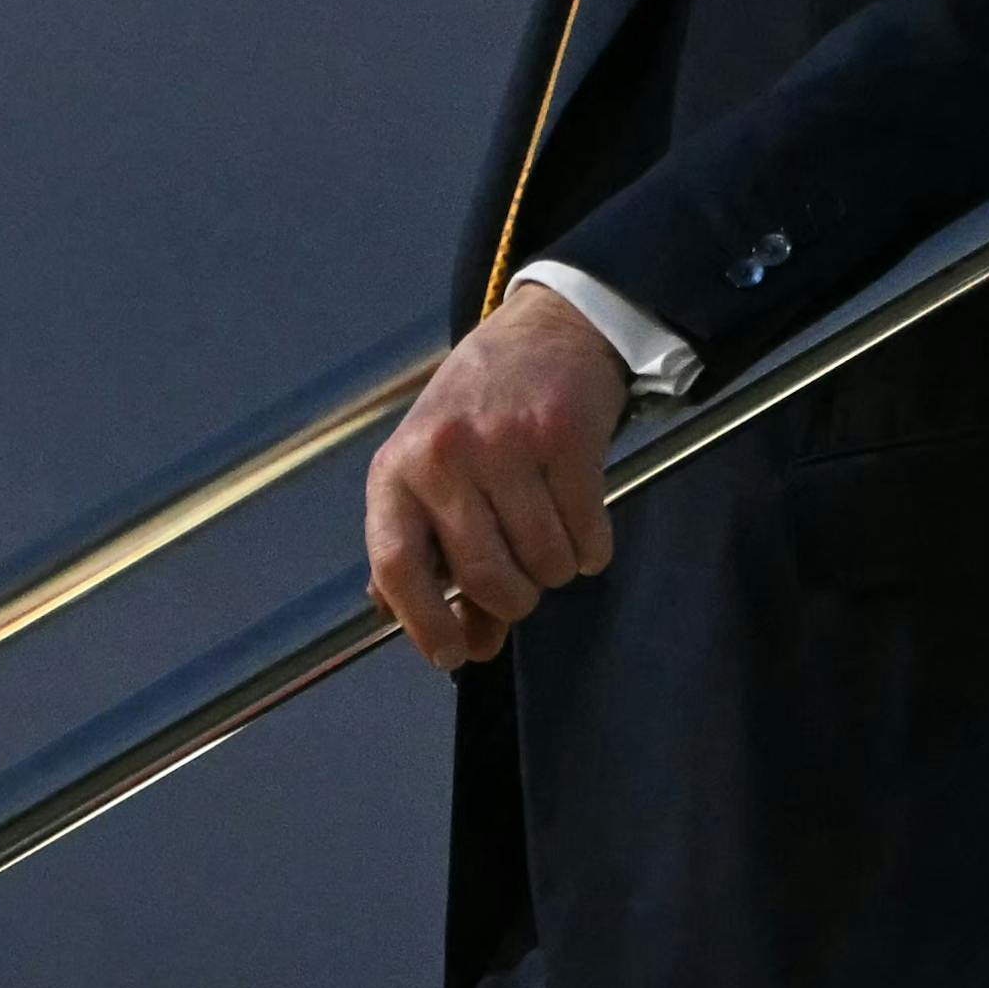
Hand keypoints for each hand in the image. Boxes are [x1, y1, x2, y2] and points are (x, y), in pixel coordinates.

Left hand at [367, 280, 643, 665]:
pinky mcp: (564, 438)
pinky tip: (581, 519)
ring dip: (556, 569)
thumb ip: (430, 557)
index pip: (395, 565)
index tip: (452, 656)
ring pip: (544, 565)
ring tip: (548, 532)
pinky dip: (593, 547)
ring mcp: (505, 444)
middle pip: (486, 577)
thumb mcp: (427, 471)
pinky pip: (589, 537)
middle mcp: (443, 456)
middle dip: (513, 600)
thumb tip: (458, 644)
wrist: (544, 331)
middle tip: (521, 584)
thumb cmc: (477, 415)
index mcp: (396, 471)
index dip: (423, 624)